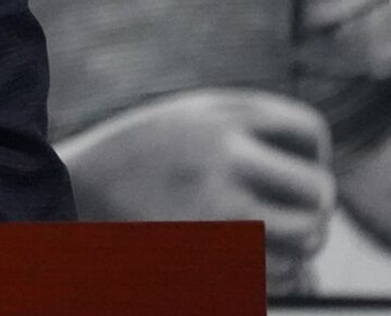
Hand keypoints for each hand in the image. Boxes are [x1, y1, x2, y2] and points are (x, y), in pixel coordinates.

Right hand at [58, 88, 335, 289]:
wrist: (71, 195)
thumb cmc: (134, 156)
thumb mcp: (186, 117)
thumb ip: (246, 125)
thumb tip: (317, 161)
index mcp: (221, 117)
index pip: (309, 131)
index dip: (312, 153)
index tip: (293, 168)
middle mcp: (225, 159)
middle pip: (320, 191)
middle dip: (315, 207)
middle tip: (294, 214)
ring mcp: (218, 211)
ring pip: (308, 239)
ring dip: (300, 243)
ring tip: (268, 237)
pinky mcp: (211, 257)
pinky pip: (278, 274)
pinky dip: (274, 271)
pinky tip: (242, 257)